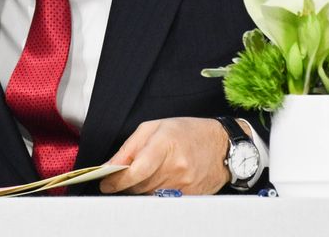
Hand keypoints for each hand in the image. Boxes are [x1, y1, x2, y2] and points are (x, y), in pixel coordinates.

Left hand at [99, 117, 230, 194]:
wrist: (223, 145)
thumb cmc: (187, 132)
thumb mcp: (154, 128)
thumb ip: (129, 148)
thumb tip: (109, 165)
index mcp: (165, 144)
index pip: (137, 170)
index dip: (118, 180)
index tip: (106, 183)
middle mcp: (176, 167)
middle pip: (140, 185)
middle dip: (124, 184)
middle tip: (117, 179)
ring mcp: (185, 183)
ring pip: (149, 194)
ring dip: (138, 189)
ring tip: (138, 178)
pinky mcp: (191, 195)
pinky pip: (163, 199)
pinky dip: (153, 193)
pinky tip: (155, 182)